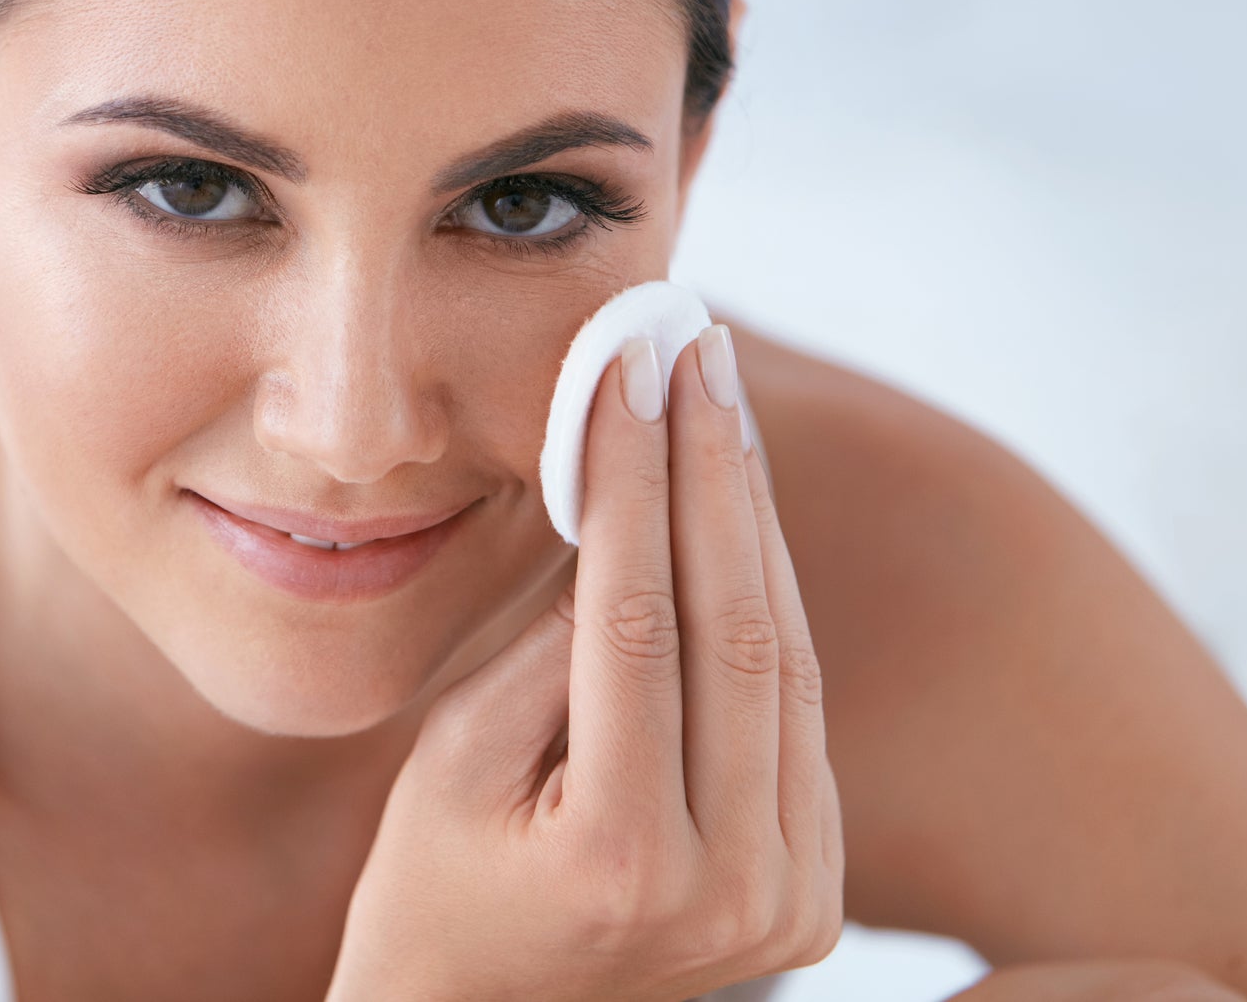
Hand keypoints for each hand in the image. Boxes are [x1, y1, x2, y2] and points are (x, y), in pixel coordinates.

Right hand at [326, 325, 843, 1001]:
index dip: (637, 479)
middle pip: (736, 629)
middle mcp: (733, 886)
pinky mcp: (815, 887)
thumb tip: (624, 509)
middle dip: (712, 470)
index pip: (637, 621)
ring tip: (718, 404)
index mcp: (619, 856)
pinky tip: (737, 514)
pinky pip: (798, 713)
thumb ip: (544, 649)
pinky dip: (766, 604)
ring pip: (786, 662)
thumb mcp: (450, 764)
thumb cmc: (431, 892)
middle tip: (693, 350)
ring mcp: (791, 896)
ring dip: (751, 522)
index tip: (628, 370)